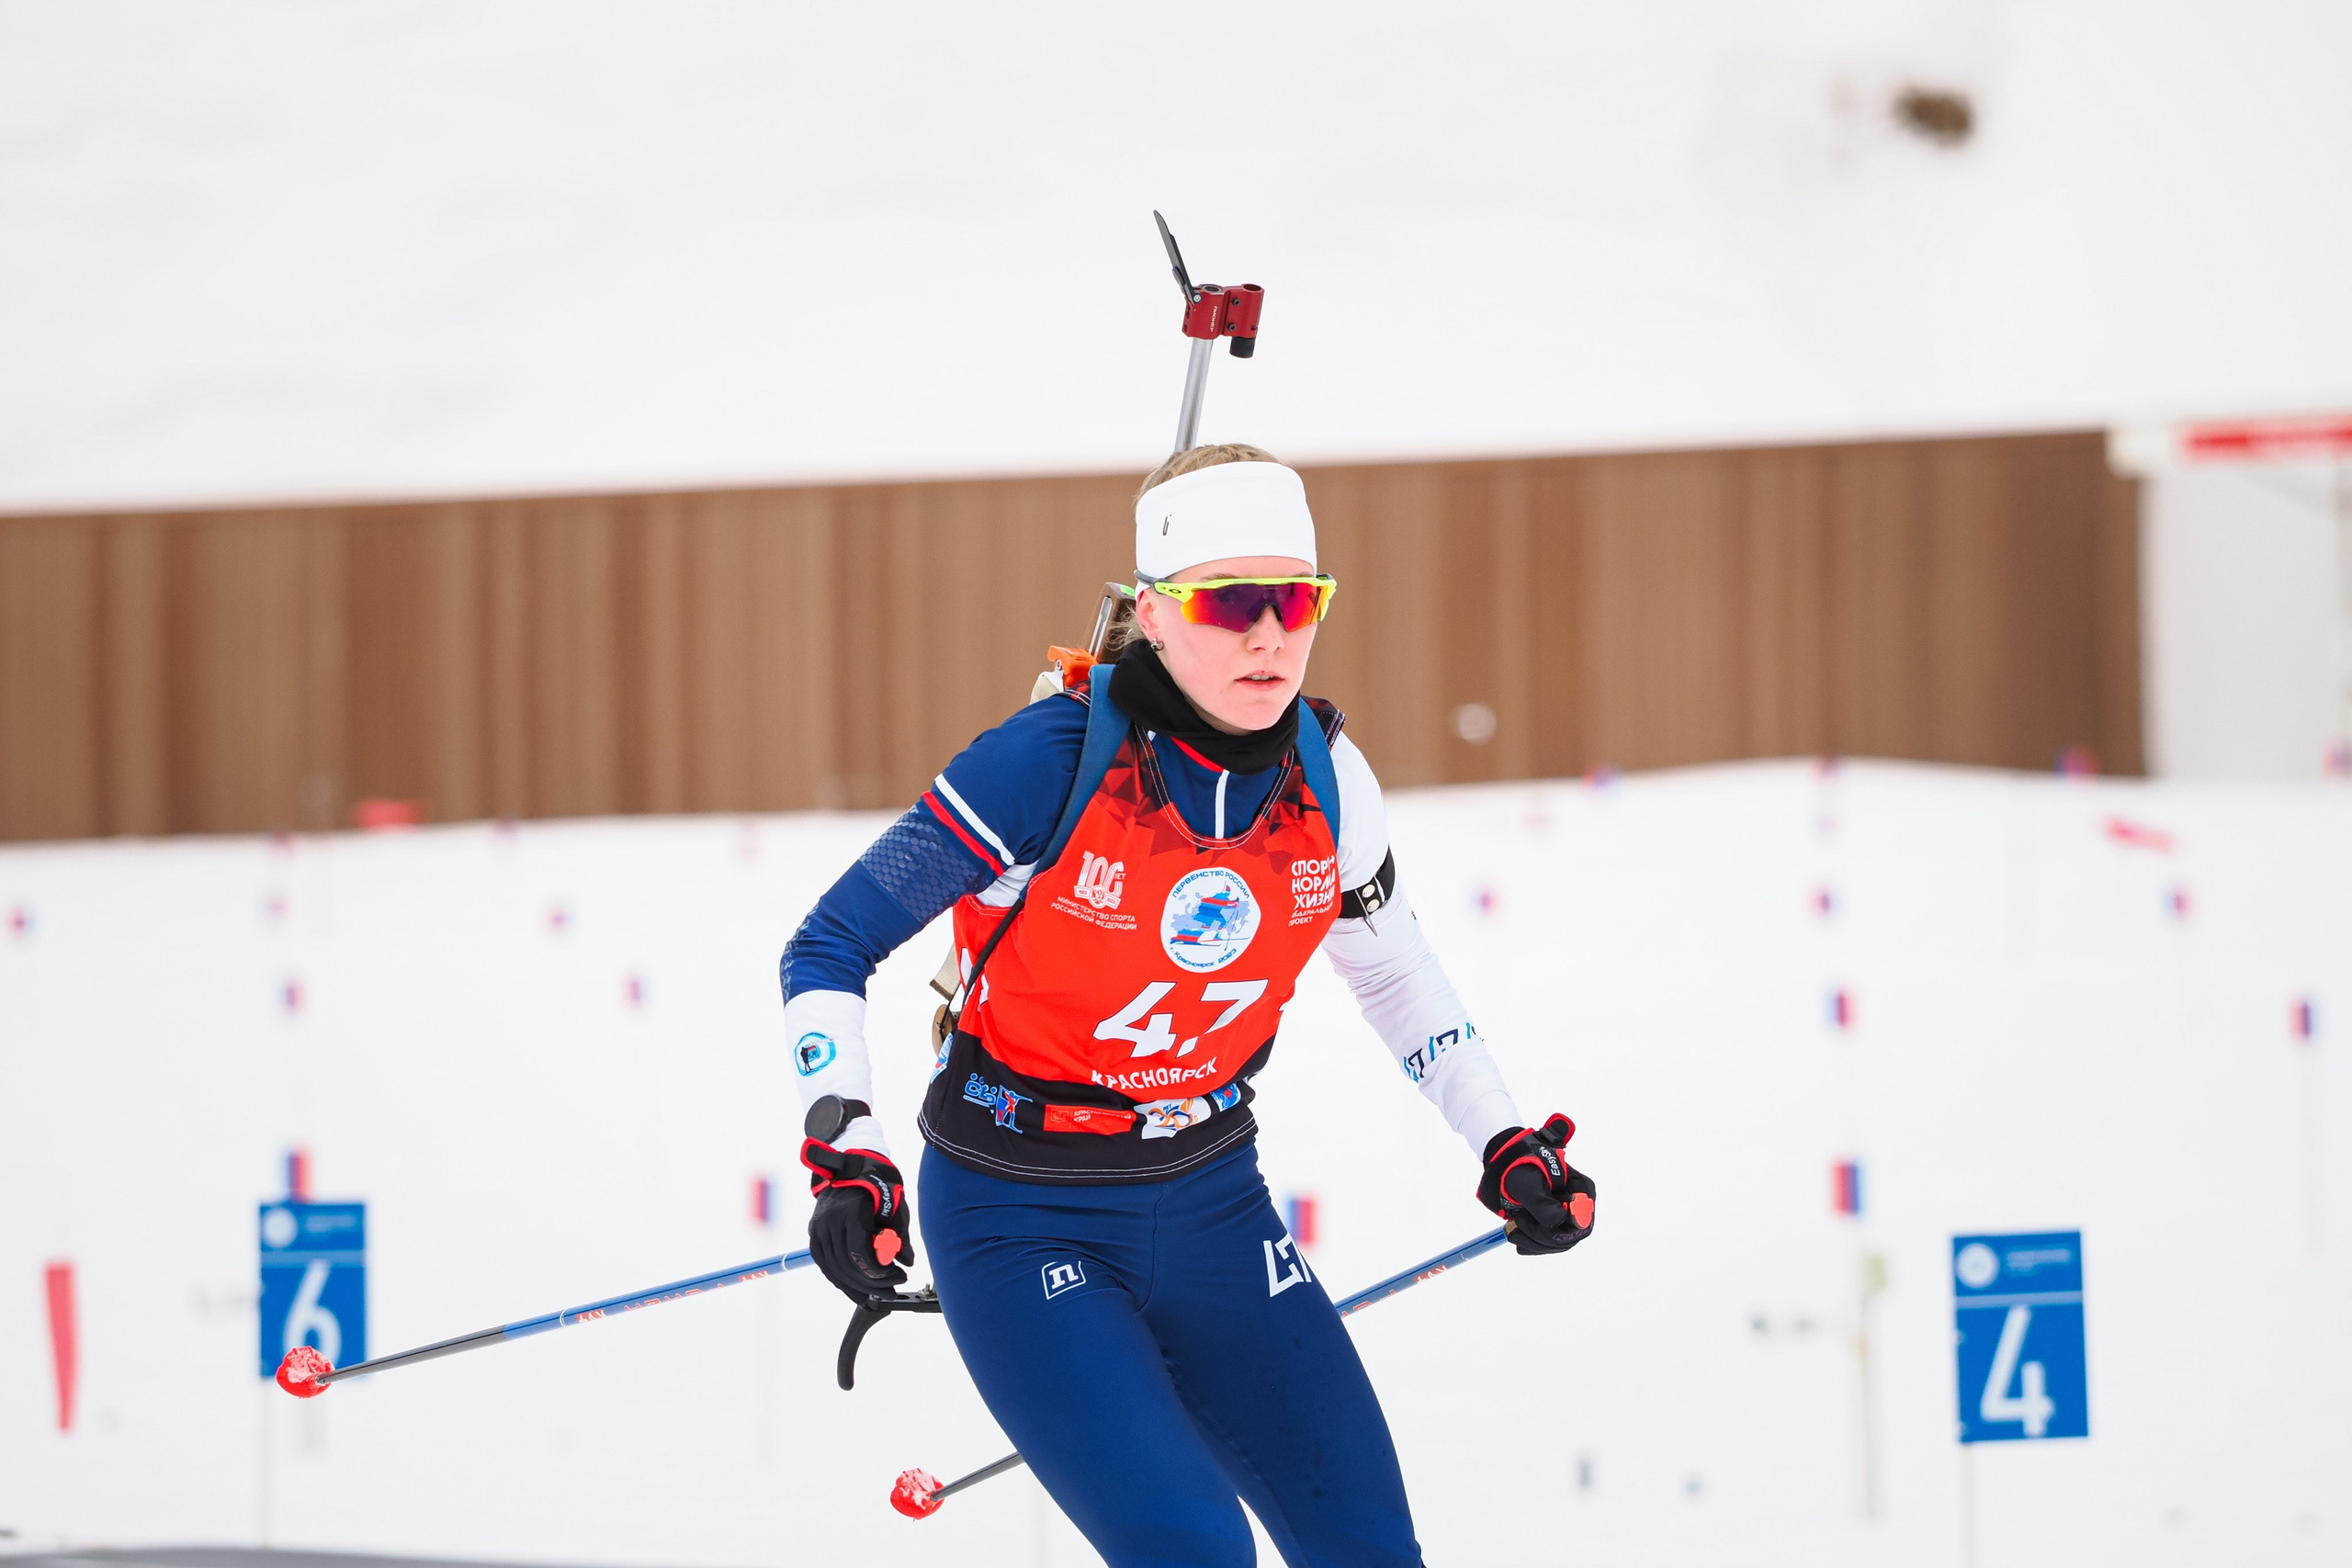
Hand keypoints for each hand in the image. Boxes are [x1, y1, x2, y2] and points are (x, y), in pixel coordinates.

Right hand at [801, 1138, 914, 1303]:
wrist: (852, 1166)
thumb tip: (907, 1262)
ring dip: (857, 1287)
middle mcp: (829, 1222)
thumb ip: (901, 1236)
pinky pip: (825, 1265)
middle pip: (847, 1265)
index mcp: (850, 1213)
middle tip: (892, 1290)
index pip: (860, 1253)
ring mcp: (818, 1228)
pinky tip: (856, 1291)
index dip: (879, 1272)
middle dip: (872, 1284)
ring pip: (835, 1269)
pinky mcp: (814, 1234)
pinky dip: (841, 1280)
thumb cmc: (878, 1184)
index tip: (899, 1276)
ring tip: (878, 1294)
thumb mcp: (895, 1207)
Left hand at [1477, 1114, 1595, 1254]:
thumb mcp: (1529, 1184)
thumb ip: (1543, 1204)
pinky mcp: (1558, 1225)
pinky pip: (1550, 1244)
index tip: (1534, 1222)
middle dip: (1539, 1236)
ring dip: (1532, 1241)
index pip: (1580, 1221)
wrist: (1512, 1164)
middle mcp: (1581, 1205)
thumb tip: (1559, 1221)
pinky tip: (1518, 1238)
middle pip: (1570, 1236)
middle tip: (1515, 1223)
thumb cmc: (1523, 1168)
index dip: (1559, 1229)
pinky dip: (1532, 1244)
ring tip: (1511, 1229)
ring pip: (1558, 1243)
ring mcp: (1570, 1217)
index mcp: (1582, 1190)